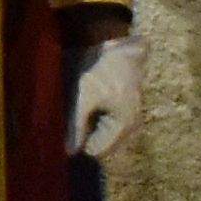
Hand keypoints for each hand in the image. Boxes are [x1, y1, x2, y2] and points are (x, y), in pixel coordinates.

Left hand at [68, 36, 144, 160]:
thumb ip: (76, 125)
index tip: (67, 129)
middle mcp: (133, 127)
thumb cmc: (100, 69)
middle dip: (85, 137)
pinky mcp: (127, 114)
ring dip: (90, 130)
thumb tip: (69, 153)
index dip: (80, 143)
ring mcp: (132, 120)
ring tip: (80, 111)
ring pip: (104, 137)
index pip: (98, 151)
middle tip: (72, 118)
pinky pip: (108, 128)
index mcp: (124, 125)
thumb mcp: (84, 96)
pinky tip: (89, 108)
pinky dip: (96, 123)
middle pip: (103, 146)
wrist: (119, 48)